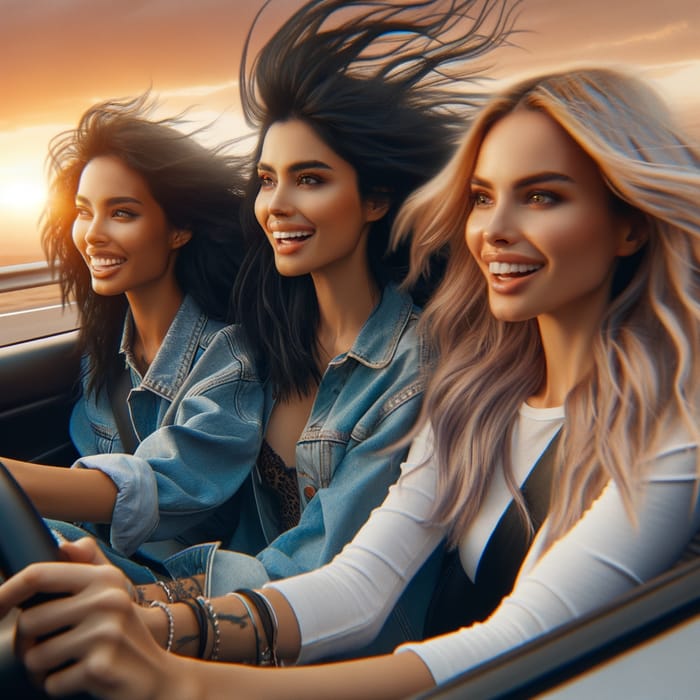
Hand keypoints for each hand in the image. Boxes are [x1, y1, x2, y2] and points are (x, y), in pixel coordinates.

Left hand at [0, 537, 176, 699]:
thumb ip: (87, 565)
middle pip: (29, 622)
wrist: (157, 676)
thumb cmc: (124, 633)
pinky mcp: (100, 666)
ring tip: (65, 665)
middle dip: (29, 645)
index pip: (38, 574)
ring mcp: (105, 632)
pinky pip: (51, 683)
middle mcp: (106, 600)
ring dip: (42, 671)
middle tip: (48, 651)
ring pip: (35, 657)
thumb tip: (64, 544)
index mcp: (103, 578)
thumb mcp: (112, 591)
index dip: (6, 591)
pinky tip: (80, 680)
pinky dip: (59, 688)